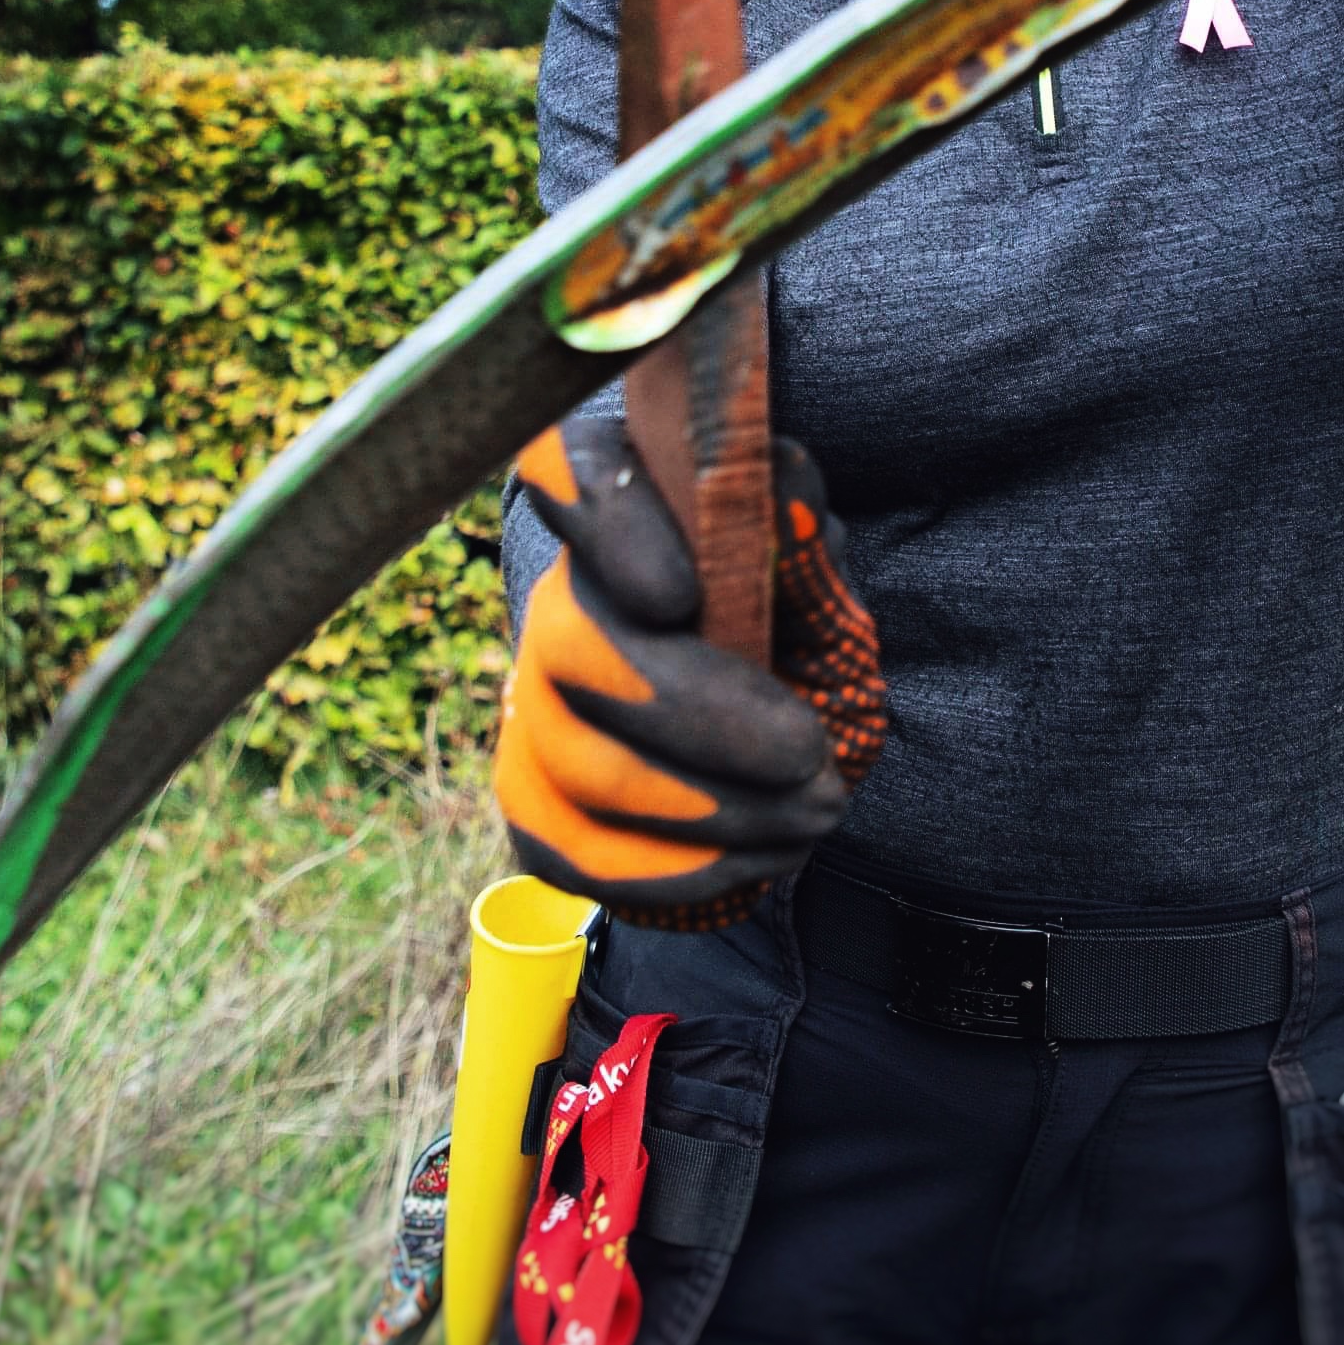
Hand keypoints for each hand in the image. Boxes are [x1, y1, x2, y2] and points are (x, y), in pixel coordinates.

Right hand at [496, 418, 885, 924]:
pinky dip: (679, 872)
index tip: (678, 594)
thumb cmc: (782, 615)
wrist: (754, 708)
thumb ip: (796, 534)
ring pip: (583, 768)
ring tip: (815, 812)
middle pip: (578, 650)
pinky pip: (577, 855)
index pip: (571, 472)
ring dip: (715, 810)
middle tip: (813, 758)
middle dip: (703, 721)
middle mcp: (555, 597)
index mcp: (615, 501)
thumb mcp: (807, 564)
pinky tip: (758, 861)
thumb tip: (786, 493)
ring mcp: (528, 704)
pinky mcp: (530, 801)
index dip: (607, 530)